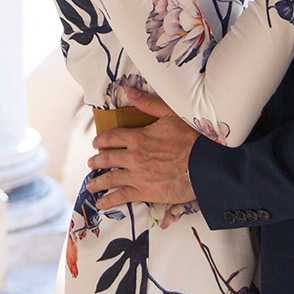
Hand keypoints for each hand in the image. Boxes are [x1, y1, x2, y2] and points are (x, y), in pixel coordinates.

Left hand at [87, 88, 197, 209]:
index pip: (112, 137)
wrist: (204, 165)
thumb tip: (129, 90)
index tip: (95, 143)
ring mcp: (137, 176)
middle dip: (97, 161)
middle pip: (107, 159)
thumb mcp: (170, 114)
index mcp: (138, 137)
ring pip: (111, 179)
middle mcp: (133, 157)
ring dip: (98, 182)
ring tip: (90, 185)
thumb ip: (148, 103)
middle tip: (90, 164)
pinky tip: (101, 203)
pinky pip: (122, 196)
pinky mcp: (145, 192)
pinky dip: (109, 200)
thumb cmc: (191, 138)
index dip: (101, 140)